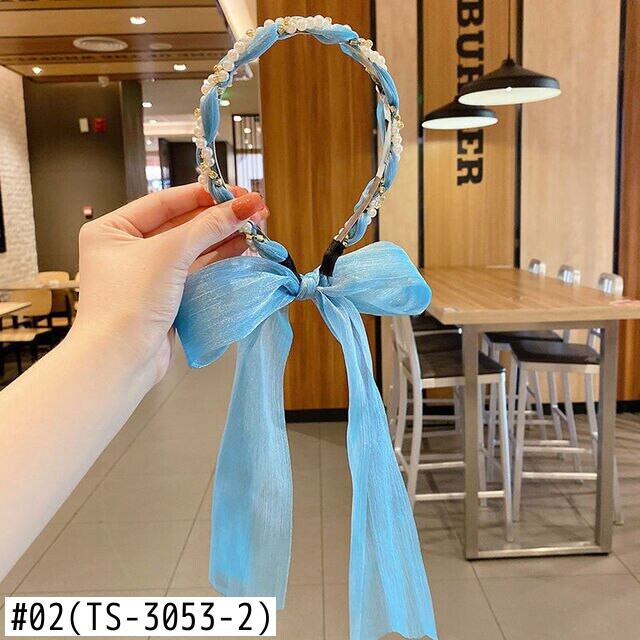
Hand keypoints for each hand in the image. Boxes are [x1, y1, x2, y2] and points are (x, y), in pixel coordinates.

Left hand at [72, 183, 266, 382]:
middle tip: (253, 210)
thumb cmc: (128, 304)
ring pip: (192, 248)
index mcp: (114, 230)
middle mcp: (128, 249)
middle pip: (182, 224)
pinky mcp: (165, 296)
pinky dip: (217, 259)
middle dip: (219, 217)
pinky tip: (240, 249)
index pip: (165, 202)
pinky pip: (195, 270)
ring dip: (223, 237)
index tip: (236, 192)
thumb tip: (243, 205)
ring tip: (254, 228)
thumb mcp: (169, 254)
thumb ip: (208, 227)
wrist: (121, 360)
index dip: (204, 195)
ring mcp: (148, 274)